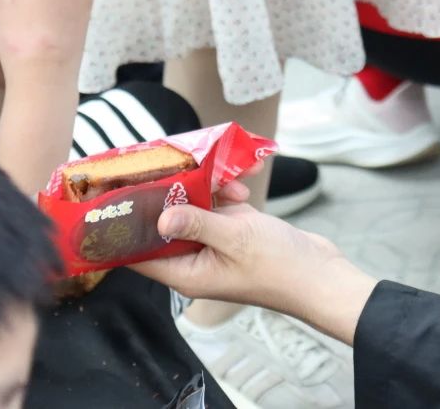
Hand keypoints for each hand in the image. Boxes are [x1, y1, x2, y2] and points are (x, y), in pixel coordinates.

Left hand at [131, 189, 377, 343]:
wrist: (322, 275)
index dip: (125, 227)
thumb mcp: (235, 238)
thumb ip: (196, 223)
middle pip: (165, 224)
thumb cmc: (280, 266)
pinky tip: (244, 183)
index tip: (117, 195)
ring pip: (195, 209)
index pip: (140, 253)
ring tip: (228, 181)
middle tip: (171, 165)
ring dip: (208, 189)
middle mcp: (196, 259)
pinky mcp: (236, 232)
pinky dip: (228, 192)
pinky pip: (220, 207)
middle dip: (170, 194)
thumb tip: (159, 217)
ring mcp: (216, 245)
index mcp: (186, 273)